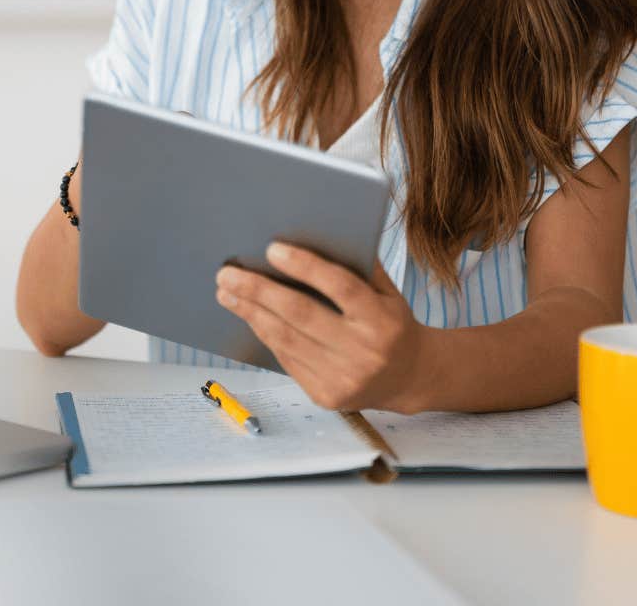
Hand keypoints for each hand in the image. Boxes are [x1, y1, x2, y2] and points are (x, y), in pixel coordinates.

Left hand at [215, 241, 430, 412]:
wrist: (409, 379)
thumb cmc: (391, 325)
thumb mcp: (388, 293)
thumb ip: (358, 268)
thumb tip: (307, 239)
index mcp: (383, 320)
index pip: (340, 287)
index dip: (305, 267)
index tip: (272, 249)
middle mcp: (364, 351)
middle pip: (301, 314)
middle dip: (258, 290)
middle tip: (228, 273)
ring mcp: (344, 378)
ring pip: (286, 338)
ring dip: (250, 312)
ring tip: (227, 293)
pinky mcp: (326, 396)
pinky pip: (286, 359)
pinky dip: (265, 334)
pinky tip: (249, 316)